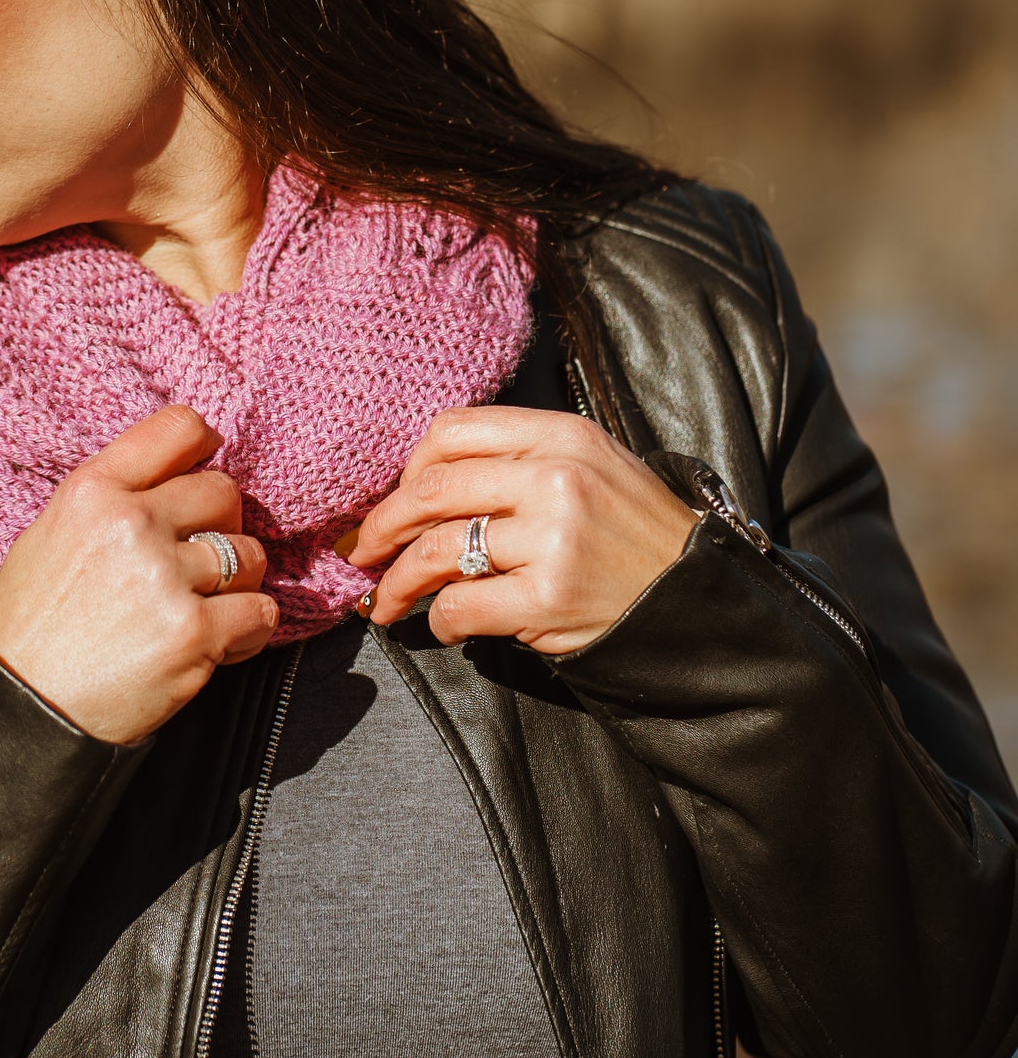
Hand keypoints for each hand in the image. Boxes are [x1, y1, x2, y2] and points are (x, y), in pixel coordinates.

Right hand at [0, 405, 276, 742]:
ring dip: (236, 584)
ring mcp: (164, 577)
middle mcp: (129, 523)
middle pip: (224, 492)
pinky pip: (261, 611)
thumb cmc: (34, 627)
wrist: (20, 711)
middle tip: (195, 564)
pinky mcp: (193, 632)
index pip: (180, 428)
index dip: (204, 449)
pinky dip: (247, 630)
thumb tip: (179, 475)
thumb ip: (113, 498)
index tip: (202, 477)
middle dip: (221, 527)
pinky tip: (215, 643)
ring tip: (199, 610)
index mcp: (92, 490)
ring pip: (249, 554)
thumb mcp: (51, 534)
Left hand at [349, 407, 696, 653]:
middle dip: (381, 525)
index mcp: (560, 435)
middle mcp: (554, 477)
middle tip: (361, 552)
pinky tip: (443, 626)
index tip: (396, 499)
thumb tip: (421, 483)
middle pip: (430, 489)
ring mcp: (553, 538)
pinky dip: (438, 621)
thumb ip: (517, 461)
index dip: (407, 469)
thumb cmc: (632, 535)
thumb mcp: (590, 468)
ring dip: (396, 581)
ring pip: (435, 551)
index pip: (451, 431)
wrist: (696, 599)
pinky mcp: (549, 597)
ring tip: (384, 601)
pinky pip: (460, 606)